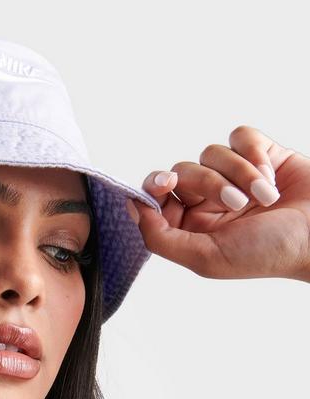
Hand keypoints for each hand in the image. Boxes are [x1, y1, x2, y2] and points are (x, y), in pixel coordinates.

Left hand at [126, 125, 309, 281]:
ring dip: (239, 173)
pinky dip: (254, 153)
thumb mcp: (205, 257)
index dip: (156, 186)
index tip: (166, 184)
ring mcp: (233, 176)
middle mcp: (207, 201)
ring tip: (264, 197)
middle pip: (182, 171)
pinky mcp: (260, 155)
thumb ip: (160, 237)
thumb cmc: (267, 253)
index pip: (157, 197)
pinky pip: (240, 136)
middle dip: (208, 183)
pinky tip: (272, 177)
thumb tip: (133, 208)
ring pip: (211, 153)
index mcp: (190, 226)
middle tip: (235, 204)